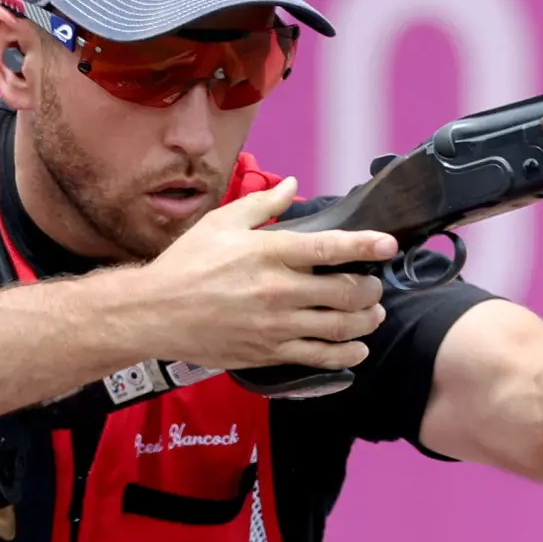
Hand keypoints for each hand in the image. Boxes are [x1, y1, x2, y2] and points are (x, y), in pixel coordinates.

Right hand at [139, 177, 398, 370]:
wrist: (153, 313)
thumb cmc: (186, 265)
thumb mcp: (221, 223)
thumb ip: (263, 203)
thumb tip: (293, 184)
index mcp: (269, 253)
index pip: (331, 247)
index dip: (367, 245)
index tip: (389, 244)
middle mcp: (278, 290)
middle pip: (347, 292)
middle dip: (371, 288)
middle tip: (375, 284)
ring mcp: (275, 326)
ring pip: (341, 327)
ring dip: (366, 320)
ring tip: (372, 314)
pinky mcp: (269, 353)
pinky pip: (320, 358)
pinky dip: (347, 354)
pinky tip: (356, 348)